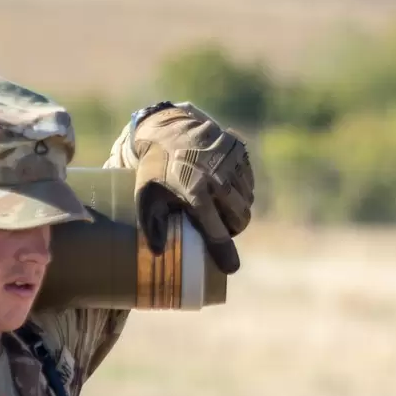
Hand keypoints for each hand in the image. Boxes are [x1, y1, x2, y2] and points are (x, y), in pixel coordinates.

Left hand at [119, 103, 254, 274]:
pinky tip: (226, 190)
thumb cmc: (155, 167)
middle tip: (219, 228)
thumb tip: (157, 254)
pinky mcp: (239, 152)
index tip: (230, 267)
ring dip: (238, 210)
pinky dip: (241, 191)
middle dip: (233, 229)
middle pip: (239, 218)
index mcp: (196, 192)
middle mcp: (218, 179)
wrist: (168, 128)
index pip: (217, 231)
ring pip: (247, 201)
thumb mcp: (146, 196)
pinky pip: (249, 182)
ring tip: (221, 209)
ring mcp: (232, 163)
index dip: (225, 252)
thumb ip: (151, 225)